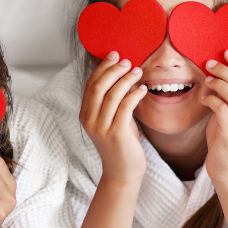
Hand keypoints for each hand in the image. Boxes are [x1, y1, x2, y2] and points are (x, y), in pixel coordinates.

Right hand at [79, 51, 147, 183]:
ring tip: (138, 71)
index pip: (91, 84)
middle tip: (127, 61)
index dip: (102, 67)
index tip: (115, 55)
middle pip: (99, 86)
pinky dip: (134, 95)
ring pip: (112, 95)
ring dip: (126, 79)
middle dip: (114, 70)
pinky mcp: (116, 134)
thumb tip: (124, 75)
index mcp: (85, 115)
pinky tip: (142, 89)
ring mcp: (101, 128)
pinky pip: (125, 107)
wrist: (123, 172)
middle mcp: (90, 120)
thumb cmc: (120, 144)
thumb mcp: (113, 119)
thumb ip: (114, 101)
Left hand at [201, 50, 227, 184]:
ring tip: (206, 80)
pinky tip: (204, 100)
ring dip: (218, 83)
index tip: (227, 52)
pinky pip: (222, 109)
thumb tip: (215, 75)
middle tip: (209, 63)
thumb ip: (227, 98)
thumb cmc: (225, 140)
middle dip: (225, 69)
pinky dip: (211, 100)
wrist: (227, 169)